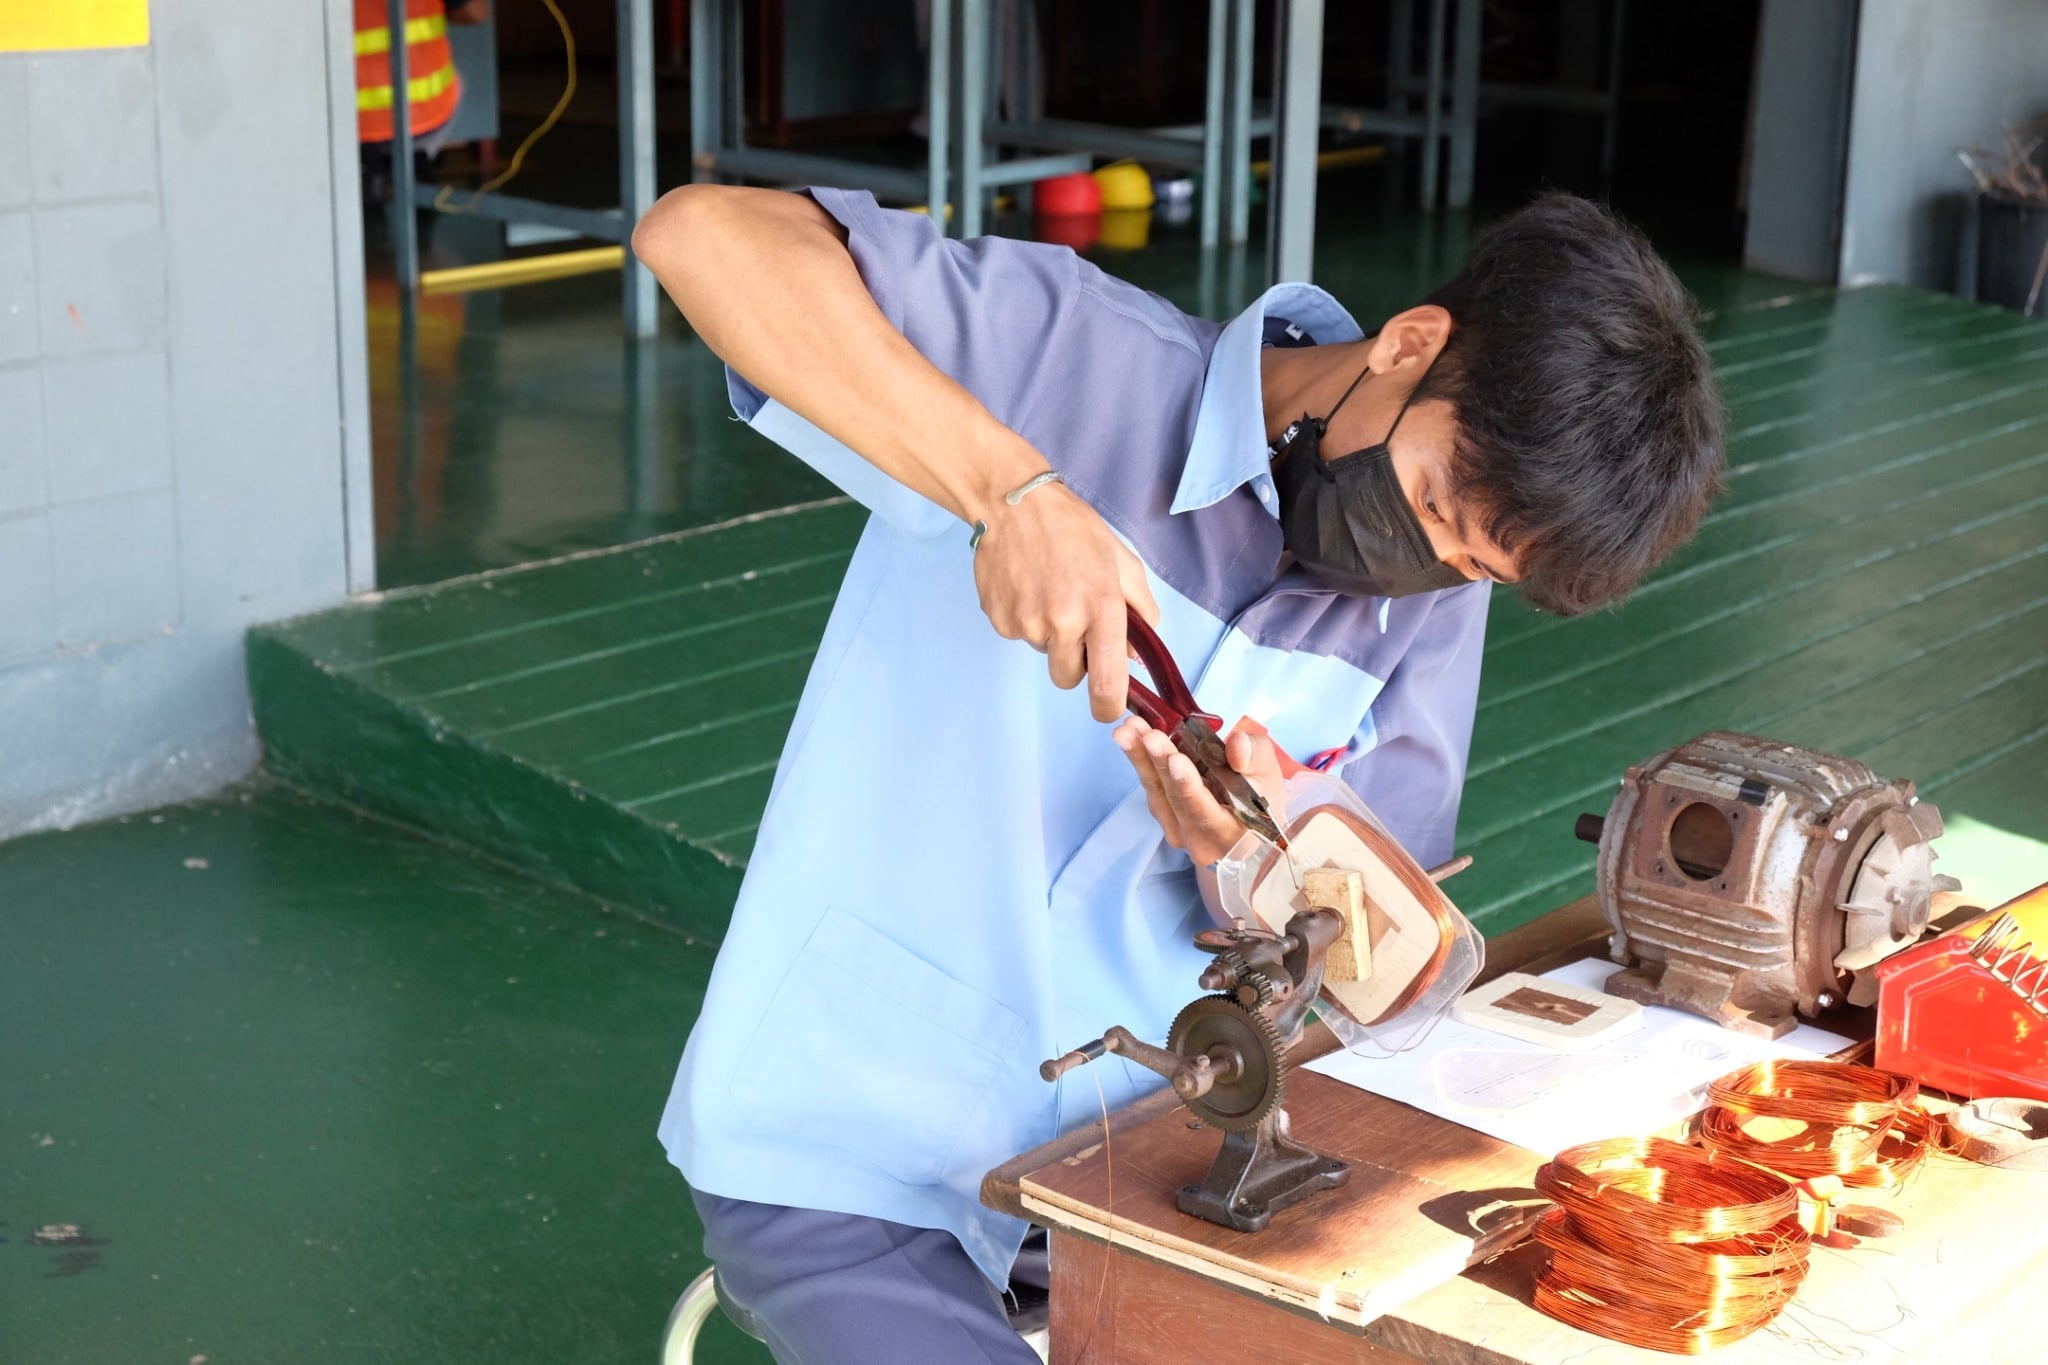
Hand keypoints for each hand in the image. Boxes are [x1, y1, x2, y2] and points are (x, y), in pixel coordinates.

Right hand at [972, 481, 1159, 721]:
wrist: (1014, 504)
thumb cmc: (1073, 529)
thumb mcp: (1122, 562)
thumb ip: (1140, 610)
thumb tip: (1137, 655)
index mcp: (1101, 609)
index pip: (1108, 684)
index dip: (1109, 706)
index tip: (1109, 707)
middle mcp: (1062, 623)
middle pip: (1069, 678)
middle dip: (1075, 660)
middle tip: (1074, 621)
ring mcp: (1026, 624)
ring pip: (1043, 654)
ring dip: (1049, 635)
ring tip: (1048, 591)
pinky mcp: (999, 620)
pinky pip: (1018, 637)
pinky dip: (1024, 619)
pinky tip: (1026, 587)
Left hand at [1113, 718, 1286, 864]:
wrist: (1247, 814)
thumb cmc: (1260, 793)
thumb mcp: (1267, 771)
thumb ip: (1254, 757)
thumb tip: (1237, 744)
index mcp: (1229, 834)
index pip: (1205, 812)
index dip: (1189, 787)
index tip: (1176, 759)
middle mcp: (1198, 840)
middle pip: (1174, 799)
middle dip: (1158, 762)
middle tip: (1146, 733)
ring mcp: (1176, 831)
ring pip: (1156, 792)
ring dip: (1140, 757)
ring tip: (1129, 728)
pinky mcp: (1162, 816)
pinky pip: (1150, 787)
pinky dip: (1140, 760)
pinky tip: (1131, 735)